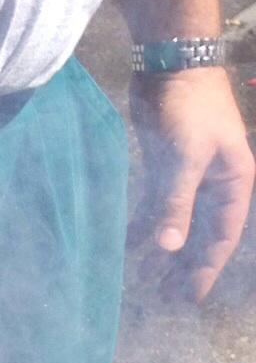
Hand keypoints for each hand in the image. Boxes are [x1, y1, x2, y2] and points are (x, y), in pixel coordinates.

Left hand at [129, 66, 254, 301]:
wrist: (172, 64)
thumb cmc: (190, 108)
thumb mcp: (187, 158)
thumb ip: (177, 203)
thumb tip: (169, 247)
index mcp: (233, 183)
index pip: (222, 237)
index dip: (206, 268)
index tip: (190, 297)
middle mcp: (215, 185)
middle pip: (199, 235)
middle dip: (181, 266)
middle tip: (160, 298)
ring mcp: (190, 177)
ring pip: (177, 223)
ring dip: (161, 251)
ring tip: (143, 281)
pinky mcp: (166, 168)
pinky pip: (157, 206)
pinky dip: (145, 225)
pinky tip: (129, 247)